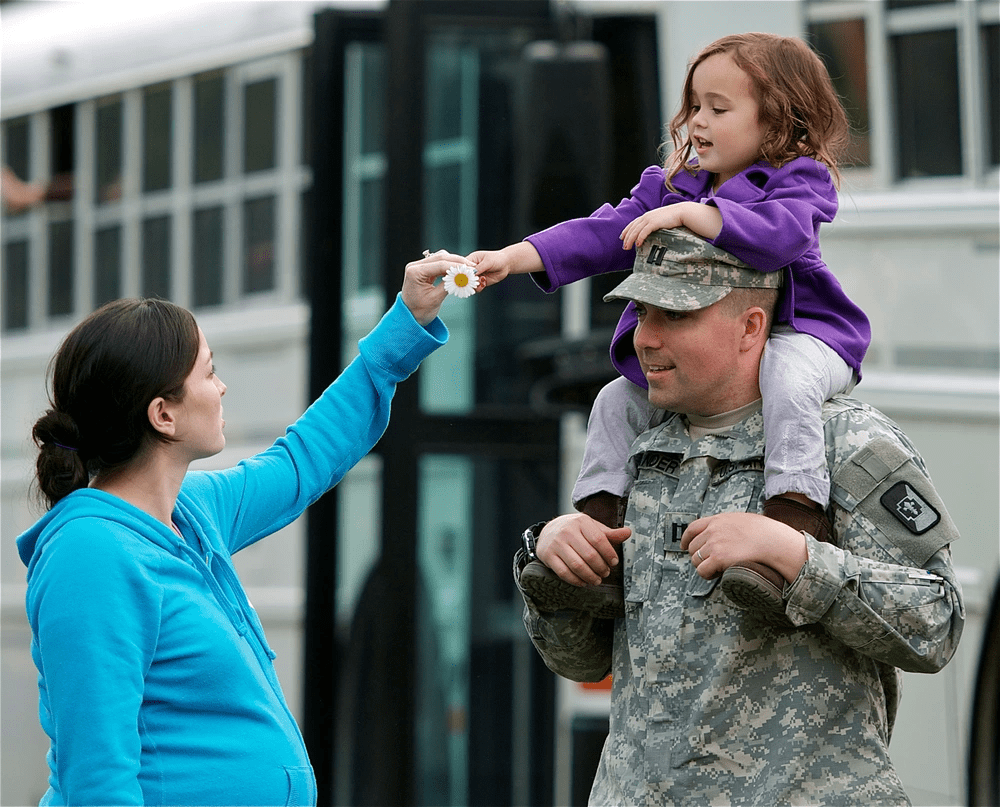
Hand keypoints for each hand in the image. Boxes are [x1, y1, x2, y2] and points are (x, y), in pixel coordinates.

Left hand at [401, 250, 474, 325]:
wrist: (409, 317)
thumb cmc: (419, 312)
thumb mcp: (435, 299)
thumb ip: (449, 285)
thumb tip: (463, 276)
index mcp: (414, 272)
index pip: (439, 264)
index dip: (457, 266)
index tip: (470, 269)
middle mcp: (415, 266)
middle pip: (440, 257)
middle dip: (458, 262)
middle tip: (472, 268)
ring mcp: (419, 267)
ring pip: (441, 258)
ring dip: (455, 263)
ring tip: (467, 270)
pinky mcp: (423, 270)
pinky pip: (439, 264)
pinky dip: (449, 267)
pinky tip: (459, 271)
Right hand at [466, 241, 543, 289]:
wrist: (506, 264)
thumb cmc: (497, 258)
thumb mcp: (488, 261)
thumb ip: (479, 267)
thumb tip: (471, 273)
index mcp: (471, 260)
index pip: (462, 267)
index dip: (461, 272)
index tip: (464, 276)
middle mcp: (472, 269)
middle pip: (464, 277)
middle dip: (467, 281)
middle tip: (473, 281)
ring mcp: (476, 276)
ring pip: (469, 284)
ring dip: (473, 285)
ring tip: (481, 282)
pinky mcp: (481, 282)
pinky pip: (476, 288)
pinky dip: (479, 288)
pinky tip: (484, 284)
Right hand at [536, 512, 631, 586]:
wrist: (548, 531)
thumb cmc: (574, 530)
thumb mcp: (591, 527)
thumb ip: (609, 533)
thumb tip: (628, 533)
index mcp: (581, 521)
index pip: (599, 540)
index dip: (609, 554)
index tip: (614, 562)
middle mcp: (567, 531)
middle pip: (589, 555)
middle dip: (601, 568)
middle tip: (605, 573)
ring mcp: (556, 543)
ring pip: (577, 565)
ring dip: (590, 576)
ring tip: (597, 580)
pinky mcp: (548, 555)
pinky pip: (564, 572)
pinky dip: (576, 580)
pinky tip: (583, 582)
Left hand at [619, 202, 722, 248]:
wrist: (683, 212)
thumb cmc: (674, 218)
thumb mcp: (662, 220)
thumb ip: (656, 224)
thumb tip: (654, 232)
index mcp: (648, 216)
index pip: (633, 223)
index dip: (627, 230)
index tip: (622, 237)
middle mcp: (646, 217)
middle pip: (633, 228)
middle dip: (627, 237)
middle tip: (624, 246)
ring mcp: (650, 219)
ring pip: (636, 230)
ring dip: (630, 239)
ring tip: (627, 247)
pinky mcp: (654, 222)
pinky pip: (644, 232)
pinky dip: (639, 238)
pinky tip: (638, 244)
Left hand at [680, 512, 807, 580]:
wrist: (774, 542)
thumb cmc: (765, 534)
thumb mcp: (743, 520)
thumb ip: (729, 525)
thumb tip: (726, 533)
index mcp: (718, 520)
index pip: (693, 528)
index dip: (686, 539)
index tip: (684, 546)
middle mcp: (713, 530)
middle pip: (693, 547)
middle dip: (700, 556)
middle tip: (712, 563)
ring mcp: (714, 544)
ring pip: (696, 560)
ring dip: (704, 566)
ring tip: (717, 569)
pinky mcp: (718, 558)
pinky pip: (702, 570)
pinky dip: (707, 574)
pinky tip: (718, 574)